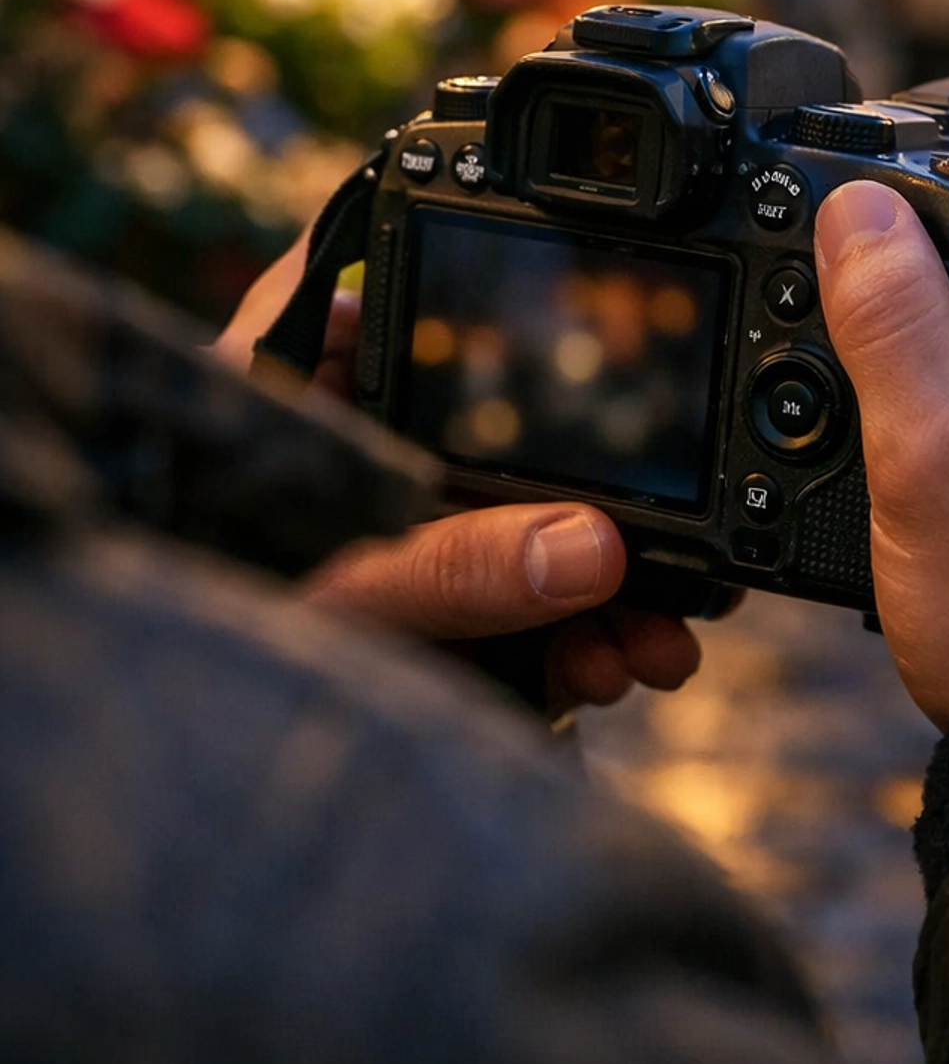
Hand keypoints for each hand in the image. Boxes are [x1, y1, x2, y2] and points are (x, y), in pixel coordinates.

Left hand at [212, 230, 704, 715]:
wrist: (159, 775)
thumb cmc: (191, 626)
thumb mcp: (327, 595)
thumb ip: (448, 568)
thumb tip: (590, 547)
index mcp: (293, 386)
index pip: (394, 288)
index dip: (493, 302)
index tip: (592, 344)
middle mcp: (343, 441)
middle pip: (491, 429)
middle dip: (593, 498)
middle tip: (674, 547)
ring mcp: (379, 527)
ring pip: (512, 523)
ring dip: (601, 586)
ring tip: (654, 642)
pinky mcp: (405, 610)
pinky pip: (502, 603)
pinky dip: (564, 639)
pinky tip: (609, 668)